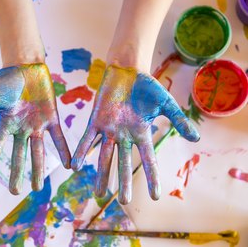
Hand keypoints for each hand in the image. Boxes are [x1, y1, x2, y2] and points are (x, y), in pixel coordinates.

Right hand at [0, 63, 70, 193]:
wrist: (26, 67)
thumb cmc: (4, 80)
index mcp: (5, 123)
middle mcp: (21, 129)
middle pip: (19, 155)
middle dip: (17, 173)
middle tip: (16, 192)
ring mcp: (37, 125)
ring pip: (38, 151)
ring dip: (39, 169)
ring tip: (37, 188)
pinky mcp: (52, 118)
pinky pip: (58, 138)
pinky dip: (64, 151)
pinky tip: (69, 165)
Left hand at [71, 66, 199, 203]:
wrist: (127, 70)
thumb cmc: (147, 86)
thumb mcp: (165, 103)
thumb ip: (178, 119)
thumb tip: (197, 138)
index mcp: (141, 134)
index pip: (148, 160)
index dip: (152, 177)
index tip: (155, 197)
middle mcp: (124, 136)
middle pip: (124, 163)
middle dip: (123, 181)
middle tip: (122, 202)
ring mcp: (109, 129)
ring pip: (104, 156)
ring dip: (101, 174)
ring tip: (98, 194)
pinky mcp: (95, 121)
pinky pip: (87, 139)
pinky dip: (82, 152)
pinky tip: (75, 166)